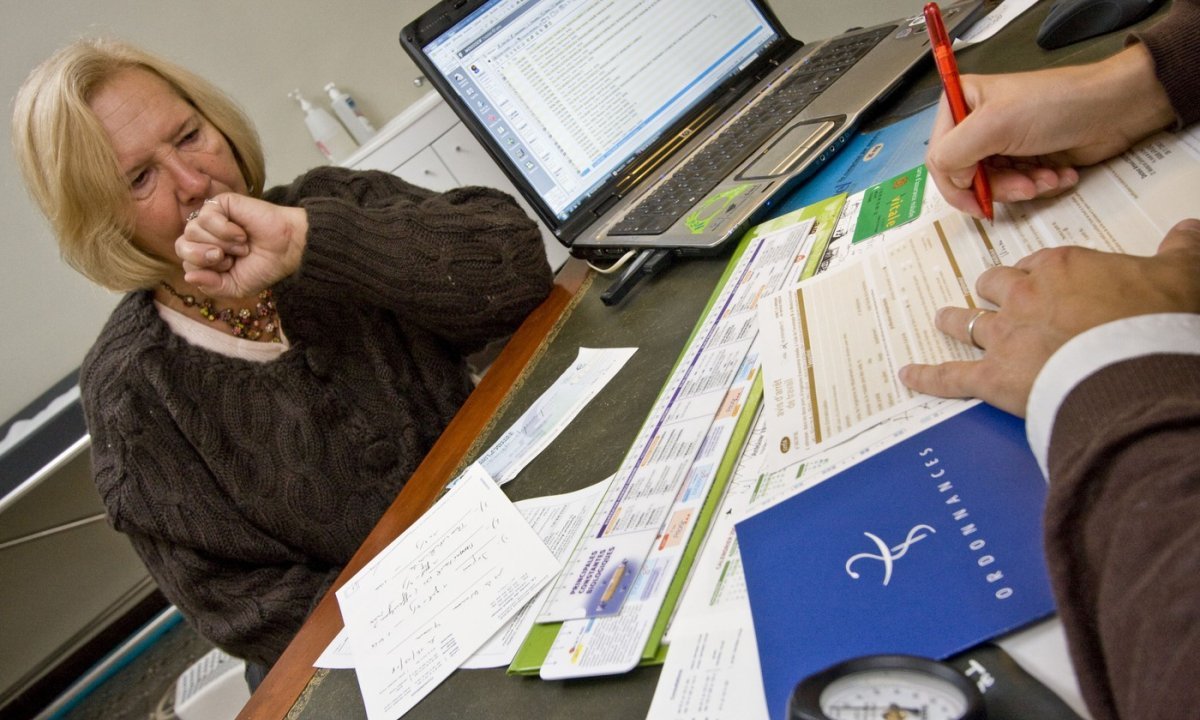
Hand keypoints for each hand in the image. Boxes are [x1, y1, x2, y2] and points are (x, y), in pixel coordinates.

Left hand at [176, 193, 308, 297]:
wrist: (287, 250)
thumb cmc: (264, 267)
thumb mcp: (235, 287)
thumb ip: (211, 286)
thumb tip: (188, 277)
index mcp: (204, 254)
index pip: (185, 263)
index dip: (205, 270)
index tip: (230, 267)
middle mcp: (204, 235)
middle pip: (182, 246)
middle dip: (204, 257)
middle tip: (228, 258)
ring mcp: (211, 218)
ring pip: (192, 231)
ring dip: (221, 243)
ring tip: (242, 244)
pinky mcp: (221, 203)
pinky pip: (206, 217)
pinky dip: (225, 230)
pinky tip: (241, 232)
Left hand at [899, 219, 1199, 415]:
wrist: (1130, 369)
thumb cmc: (1152, 323)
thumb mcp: (1179, 275)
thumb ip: (1181, 250)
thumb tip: (1189, 229)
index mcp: (1061, 268)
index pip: (1038, 262)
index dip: (1038, 272)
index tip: (1040, 277)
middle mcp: (1024, 297)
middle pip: (995, 286)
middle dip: (992, 290)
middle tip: (989, 292)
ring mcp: (1004, 336)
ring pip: (968, 323)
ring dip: (955, 321)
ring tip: (944, 319)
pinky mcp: (991, 377)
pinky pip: (950, 377)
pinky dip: (928, 377)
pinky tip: (908, 375)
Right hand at [926, 44, 1173, 217]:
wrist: (1115, 108)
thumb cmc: (1055, 105)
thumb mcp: (994, 124)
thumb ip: (954, 153)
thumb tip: (952, 180)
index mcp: (960, 104)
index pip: (939, 157)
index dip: (957, 183)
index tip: (979, 198)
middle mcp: (977, 124)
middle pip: (967, 176)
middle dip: (999, 186)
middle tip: (1025, 185)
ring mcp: (1003, 142)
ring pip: (994, 185)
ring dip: (1024, 187)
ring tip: (1048, 176)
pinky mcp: (1027, 157)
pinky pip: (1019, 185)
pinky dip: (1040, 184)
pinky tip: (1059, 173)